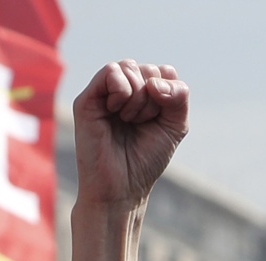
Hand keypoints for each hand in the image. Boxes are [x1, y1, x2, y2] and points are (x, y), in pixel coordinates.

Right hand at [71, 61, 187, 209]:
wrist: (121, 188)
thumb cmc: (144, 160)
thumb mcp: (175, 126)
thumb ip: (179, 95)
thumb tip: (154, 82)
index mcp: (142, 95)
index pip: (164, 72)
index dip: (169, 94)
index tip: (159, 120)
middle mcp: (123, 90)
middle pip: (148, 69)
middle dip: (153, 98)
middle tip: (140, 123)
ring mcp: (104, 93)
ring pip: (129, 66)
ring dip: (138, 98)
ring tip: (128, 120)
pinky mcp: (87, 100)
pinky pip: (110, 72)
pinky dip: (122, 90)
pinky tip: (116, 112)